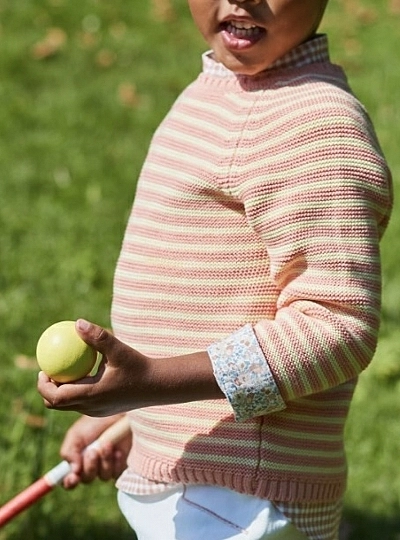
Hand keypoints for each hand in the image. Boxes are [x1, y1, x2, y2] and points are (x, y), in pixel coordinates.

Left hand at [37, 319, 153, 415]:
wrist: (158, 386)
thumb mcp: (118, 349)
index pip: (56, 397)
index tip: (42, 370)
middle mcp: (91, 407)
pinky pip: (81, 403)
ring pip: (69, 406)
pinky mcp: (103, 411)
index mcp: (91, 395)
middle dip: (47, 390)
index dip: (43, 386)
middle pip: (57, 405)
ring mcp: (97, 411)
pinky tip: (82, 375)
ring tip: (62, 371)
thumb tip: (77, 323)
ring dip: (61, 391)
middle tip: (47, 371)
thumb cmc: (138, 366)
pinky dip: (75, 392)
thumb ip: (97, 337)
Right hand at [60, 415, 131, 488]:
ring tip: (107, 444)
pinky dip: (116, 463)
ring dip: (104, 462)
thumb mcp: (77, 433)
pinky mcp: (121, 463)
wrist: (119, 414)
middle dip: (89, 466)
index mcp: (78, 458)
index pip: (70, 479)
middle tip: (93, 452)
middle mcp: (92, 464)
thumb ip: (70, 452)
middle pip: (87, 479)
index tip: (73, 478)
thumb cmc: (96, 421)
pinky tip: (118, 451)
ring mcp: (108, 464)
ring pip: (103, 476)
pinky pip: (117, 473)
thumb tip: (73, 471)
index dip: (70, 482)